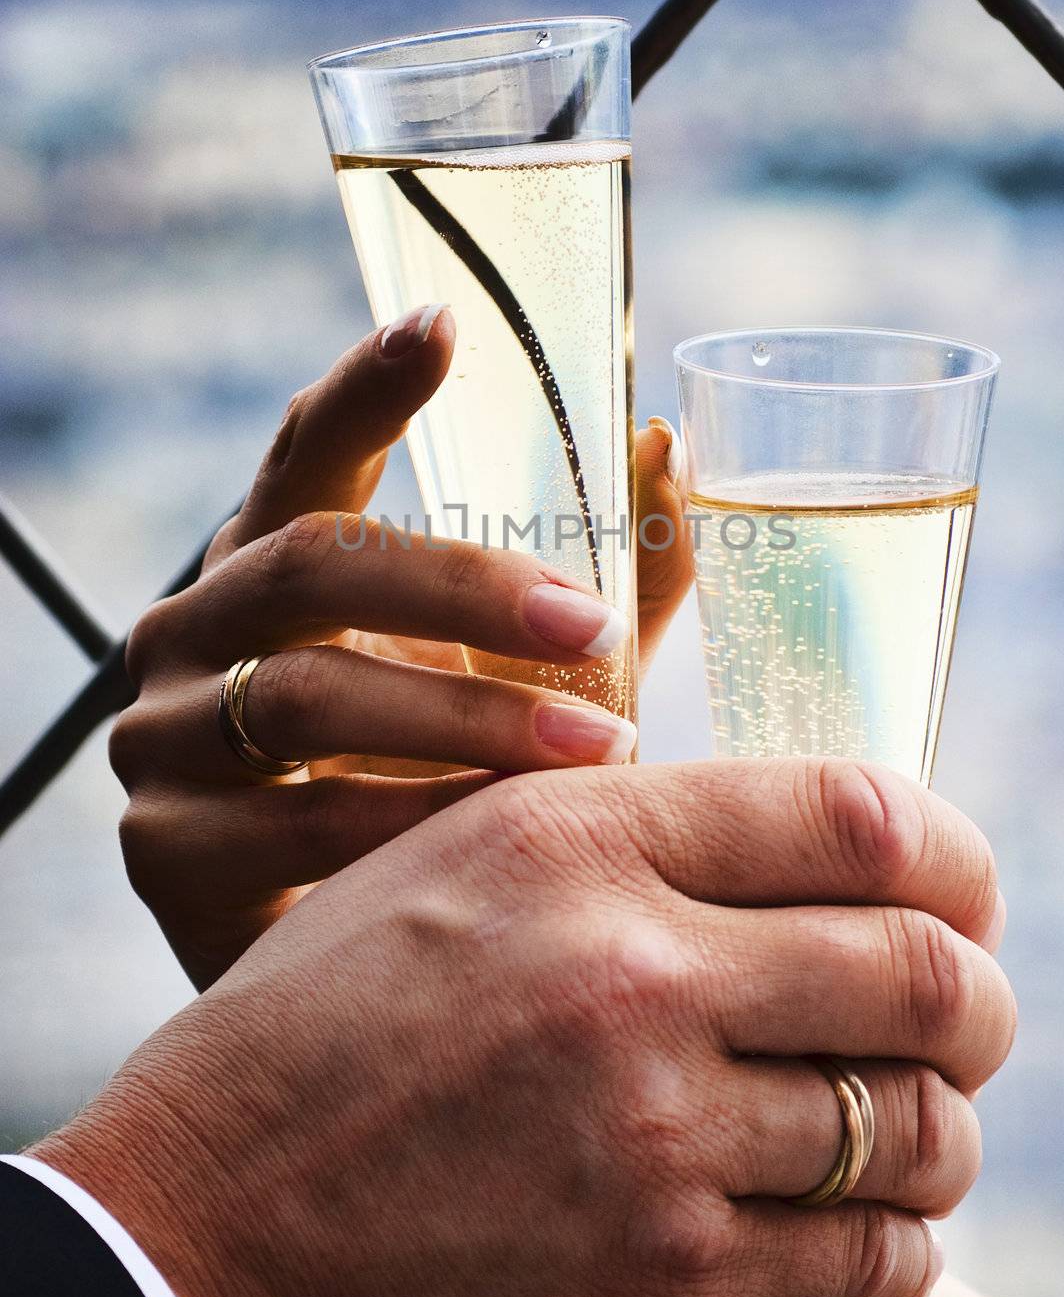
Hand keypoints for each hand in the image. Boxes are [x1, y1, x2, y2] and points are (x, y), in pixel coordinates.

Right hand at [35, 756, 1013, 1296]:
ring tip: (910, 1108)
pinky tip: (853, 1207)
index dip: (955, 850)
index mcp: (579, 841)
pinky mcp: (663, 1293)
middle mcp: (629, 979)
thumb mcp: (470, 852)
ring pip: (918, 1128)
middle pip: (925, 972)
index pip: (860, 817)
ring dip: (941, 1117)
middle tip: (966, 1004)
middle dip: (978, 992)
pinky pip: (872, 1262)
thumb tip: (831, 845)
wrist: (214, 1207)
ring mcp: (652, 1147)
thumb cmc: (340, 1009)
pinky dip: (896, 1230)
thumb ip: (644, 827)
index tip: (962, 884)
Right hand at [111, 304, 692, 986]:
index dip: (368, 387)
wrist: (343, 970)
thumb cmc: (432, 788)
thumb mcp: (507, 682)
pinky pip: (289, 827)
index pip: (308, 452)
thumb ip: (589, 587)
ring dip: (461, 719)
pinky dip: (405, 828)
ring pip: (301, 693)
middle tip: (589, 626)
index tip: (446, 327)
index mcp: (274, 565)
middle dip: (463, 588)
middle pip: (314, 563)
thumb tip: (669, 449)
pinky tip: (491, 849)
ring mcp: (163, 737)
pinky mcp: (161, 853)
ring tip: (591, 751)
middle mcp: (196, 628)